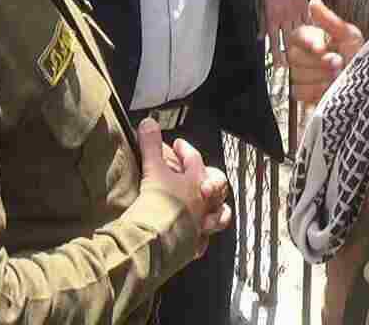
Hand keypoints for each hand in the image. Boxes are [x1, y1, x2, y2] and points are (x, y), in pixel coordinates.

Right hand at [137, 120, 232, 259]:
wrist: (155, 237)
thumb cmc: (158, 201)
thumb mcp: (152, 167)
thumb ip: (151, 144)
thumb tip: (148, 122)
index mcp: (194, 181)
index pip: (194, 160)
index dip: (186, 150)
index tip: (179, 144)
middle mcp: (203, 202)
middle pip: (217, 187)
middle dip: (213, 179)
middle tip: (204, 177)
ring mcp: (201, 224)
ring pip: (220, 216)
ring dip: (217, 211)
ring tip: (213, 208)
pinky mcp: (193, 246)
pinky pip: (201, 243)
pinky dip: (200, 240)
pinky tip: (197, 239)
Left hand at [261, 0, 308, 65]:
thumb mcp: (262, 5)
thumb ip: (262, 23)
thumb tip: (258, 38)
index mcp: (273, 16)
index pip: (274, 39)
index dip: (276, 53)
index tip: (279, 66)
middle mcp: (285, 16)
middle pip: (288, 39)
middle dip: (290, 54)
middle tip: (291, 67)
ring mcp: (296, 11)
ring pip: (301, 31)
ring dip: (303, 45)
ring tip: (306, 59)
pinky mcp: (306, 6)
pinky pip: (310, 20)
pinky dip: (313, 30)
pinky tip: (318, 40)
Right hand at [285, 0, 364, 103]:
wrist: (368, 85)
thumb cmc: (358, 57)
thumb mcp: (349, 36)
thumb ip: (329, 20)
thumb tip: (314, 1)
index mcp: (312, 39)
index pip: (296, 36)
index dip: (308, 41)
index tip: (322, 47)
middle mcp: (302, 56)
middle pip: (294, 57)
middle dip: (319, 62)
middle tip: (338, 63)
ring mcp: (300, 75)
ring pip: (296, 75)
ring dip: (320, 77)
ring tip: (336, 78)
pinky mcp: (302, 93)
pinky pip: (299, 91)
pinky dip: (317, 91)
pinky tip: (328, 89)